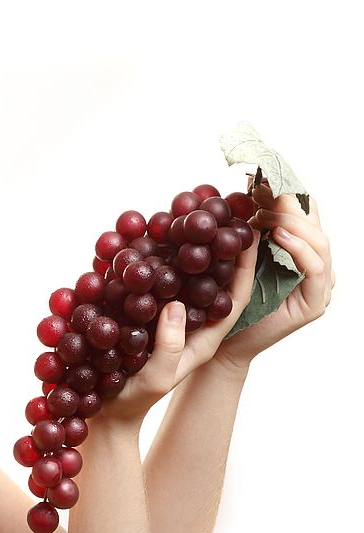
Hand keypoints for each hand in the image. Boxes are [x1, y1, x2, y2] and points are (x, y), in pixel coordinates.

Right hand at [102, 227, 260, 424]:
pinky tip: (149, 238)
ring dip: (186, 248)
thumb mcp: (158, 376)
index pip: (234, 296)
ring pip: (181, 276)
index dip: (244, 266)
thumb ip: (170, 345)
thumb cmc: (135, 397)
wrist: (107, 408)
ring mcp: (164, 314)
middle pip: (211, 278)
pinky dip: (154, 260)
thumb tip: (176, 306)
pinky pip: (153, 281)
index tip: (248, 233)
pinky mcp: (141, 310)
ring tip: (189, 215)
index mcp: (205, 335)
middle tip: (223, 212)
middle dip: (218, 247)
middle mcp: (188, 319)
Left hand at [214, 180, 333, 373]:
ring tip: (269, 211)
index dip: (285, 194)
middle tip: (264, 188)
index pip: (303, 216)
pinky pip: (314, 269)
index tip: (259, 178)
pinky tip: (278, 236)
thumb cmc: (226, 303)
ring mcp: (320, 286)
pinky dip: (298, 248)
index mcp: (300, 253)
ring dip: (294, 222)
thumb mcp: (236, 259)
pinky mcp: (314, 303)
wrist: (222, 344)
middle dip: (290, 203)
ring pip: (320, 242)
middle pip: (314, 224)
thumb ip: (247, 232)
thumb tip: (241, 191)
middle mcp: (316, 267)